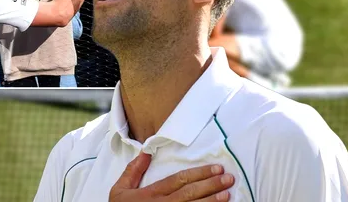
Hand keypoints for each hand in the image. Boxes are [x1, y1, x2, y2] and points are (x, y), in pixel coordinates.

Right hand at [109, 152, 233, 201]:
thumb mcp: (119, 191)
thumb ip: (132, 171)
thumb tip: (145, 152)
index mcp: (151, 194)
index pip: (178, 180)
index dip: (199, 173)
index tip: (215, 168)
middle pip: (190, 193)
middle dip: (211, 185)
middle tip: (228, 178)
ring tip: (228, 194)